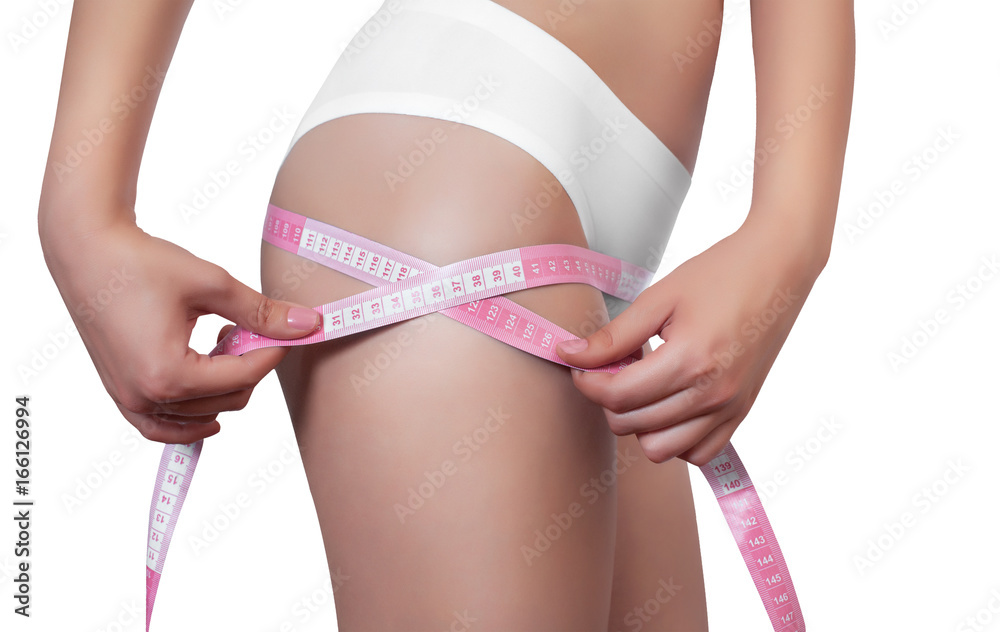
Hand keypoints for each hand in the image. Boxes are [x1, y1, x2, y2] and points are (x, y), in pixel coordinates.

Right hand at [41, 218, 320, 443]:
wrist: (87, 251)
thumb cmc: (142, 263)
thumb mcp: (212, 284)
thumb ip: (262, 312)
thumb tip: (308, 325)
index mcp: (168, 373)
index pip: (243, 376)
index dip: (273, 352)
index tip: (289, 329)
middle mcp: (146, 396)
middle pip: (227, 400)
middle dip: (248, 367)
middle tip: (248, 329)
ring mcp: (130, 400)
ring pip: (201, 416)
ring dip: (223, 386)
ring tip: (222, 343)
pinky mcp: (122, 394)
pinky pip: (163, 426)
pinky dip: (190, 418)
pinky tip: (211, 397)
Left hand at [555, 221, 822, 464]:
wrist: (777, 268)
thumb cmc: (720, 274)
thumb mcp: (659, 297)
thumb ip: (613, 336)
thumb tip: (569, 355)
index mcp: (690, 360)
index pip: (618, 396)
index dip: (587, 382)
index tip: (580, 364)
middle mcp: (713, 393)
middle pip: (633, 425)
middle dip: (610, 398)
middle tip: (615, 366)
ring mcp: (730, 408)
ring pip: (661, 449)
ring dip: (640, 423)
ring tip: (644, 383)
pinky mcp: (741, 413)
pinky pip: (697, 453)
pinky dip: (675, 437)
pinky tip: (668, 403)